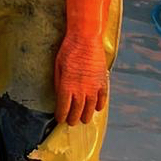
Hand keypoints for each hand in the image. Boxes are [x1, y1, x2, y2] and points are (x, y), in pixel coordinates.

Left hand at [54, 0, 113, 124]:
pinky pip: (102, 98)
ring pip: (90, 109)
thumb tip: (60, 96)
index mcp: (67, 86)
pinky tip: (96, 108)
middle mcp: (81, 90)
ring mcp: (94, 87)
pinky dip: (99, 105)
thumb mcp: (58, 66)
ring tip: (83, 119)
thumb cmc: (68, 49)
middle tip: (71, 122)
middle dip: (73, 119)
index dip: (61, 116)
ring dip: (86, 116)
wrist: (85, 38)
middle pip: (77, 111)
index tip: (60, 119)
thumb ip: (59, 83)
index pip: (64, 108)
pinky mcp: (103, 81)